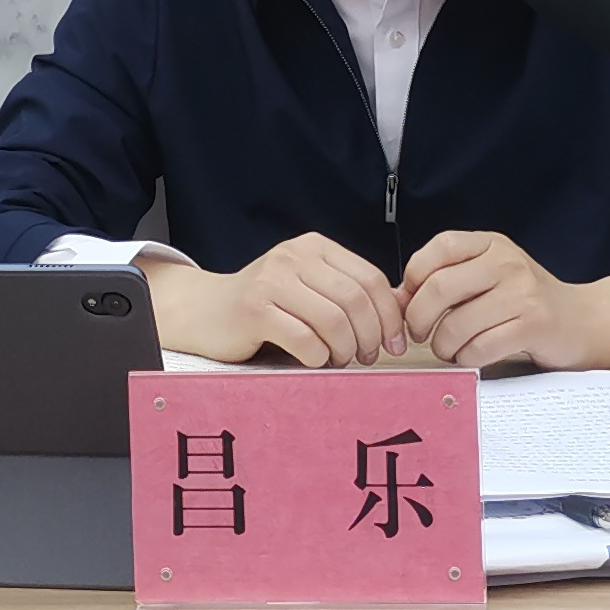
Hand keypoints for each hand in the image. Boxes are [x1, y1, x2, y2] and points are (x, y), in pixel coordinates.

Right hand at [141, 233, 406, 367]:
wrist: (205, 310)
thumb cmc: (266, 306)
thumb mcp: (310, 288)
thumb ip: (348, 292)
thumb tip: (403, 307)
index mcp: (315, 247)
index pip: (370, 278)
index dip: (389, 315)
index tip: (395, 344)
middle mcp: (294, 256)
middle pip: (354, 299)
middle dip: (370, 335)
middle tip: (367, 357)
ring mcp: (272, 280)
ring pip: (332, 320)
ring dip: (345, 349)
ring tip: (341, 360)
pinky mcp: (254, 309)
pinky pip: (303, 339)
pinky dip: (318, 358)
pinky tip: (316, 362)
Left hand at [398, 230, 609, 370]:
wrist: (585, 320)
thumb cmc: (526, 301)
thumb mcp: (489, 277)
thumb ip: (447, 279)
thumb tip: (394, 297)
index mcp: (491, 244)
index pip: (438, 249)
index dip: (413, 278)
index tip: (411, 302)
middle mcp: (506, 262)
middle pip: (438, 289)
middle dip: (418, 319)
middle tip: (420, 334)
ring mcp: (521, 293)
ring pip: (455, 325)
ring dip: (443, 347)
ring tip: (451, 349)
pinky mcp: (532, 325)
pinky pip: (479, 348)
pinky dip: (467, 359)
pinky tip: (474, 356)